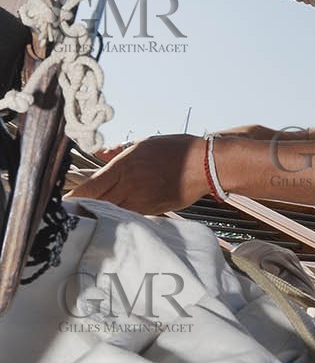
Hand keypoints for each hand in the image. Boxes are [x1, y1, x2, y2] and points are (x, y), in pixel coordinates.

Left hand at [67, 134, 207, 214]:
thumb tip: (98, 151)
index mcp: (125, 166)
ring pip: (112, 213)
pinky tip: (113, 219)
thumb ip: (118, 151)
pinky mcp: (153, 211)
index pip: (90, 187)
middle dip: (82, 210)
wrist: (206, 165)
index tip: (60, 204)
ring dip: (100, 216)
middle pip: (98, 204)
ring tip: (86, 219)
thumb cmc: (177, 149)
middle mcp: (130, 185)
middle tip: (68, 215)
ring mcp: (142, 201)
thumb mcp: (145, 143)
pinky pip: (130, 216)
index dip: (73, 198)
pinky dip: (119, 218)